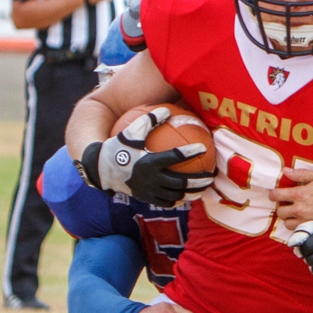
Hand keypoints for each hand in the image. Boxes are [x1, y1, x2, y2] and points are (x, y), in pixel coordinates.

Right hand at [77, 105, 213, 205]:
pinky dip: (179, 200)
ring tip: (204, 189)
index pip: (174, 157)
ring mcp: (149, 191)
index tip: (204, 148)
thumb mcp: (131, 131)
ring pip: (176, 195)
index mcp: (149, 162)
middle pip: (181, 183)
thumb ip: (150, 120)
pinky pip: (167, 202)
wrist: (101, 170)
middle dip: (198, 180)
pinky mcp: (147, 199)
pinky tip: (187, 195)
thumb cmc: (118, 147)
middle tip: (211, 176)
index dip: (190, 153)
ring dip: (192, 193)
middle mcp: (151, 179)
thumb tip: (167, 110)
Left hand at [271, 169, 312, 228]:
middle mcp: (299, 209)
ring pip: (286, 223)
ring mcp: (304, 221)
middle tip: (289, 204)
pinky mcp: (310, 229)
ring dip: (289, 218)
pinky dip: (296, 225)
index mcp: (300, 194)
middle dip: (282, 207)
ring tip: (296, 213)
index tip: (276, 194)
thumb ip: (301, 174)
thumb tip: (286, 171)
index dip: (273, 194)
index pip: (276, 195)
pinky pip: (296, 230)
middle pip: (279, 211)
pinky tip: (303, 219)